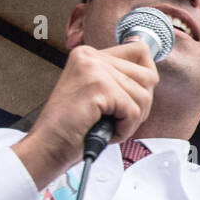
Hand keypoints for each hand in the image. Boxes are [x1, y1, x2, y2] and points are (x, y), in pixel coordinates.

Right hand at [14, 40, 159, 188]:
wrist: (48, 147)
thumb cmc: (73, 129)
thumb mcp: (99, 96)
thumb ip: (121, 80)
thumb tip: (151, 74)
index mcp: (89, 54)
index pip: (141, 52)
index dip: (144, 82)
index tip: (127, 100)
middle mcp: (90, 56)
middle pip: (148, 76)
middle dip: (139, 106)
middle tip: (115, 119)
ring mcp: (93, 68)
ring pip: (143, 96)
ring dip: (130, 120)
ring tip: (106, 125)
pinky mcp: (98, 86)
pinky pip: (133, 111)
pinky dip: (124, 129)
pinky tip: (104, 131)